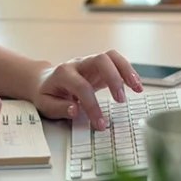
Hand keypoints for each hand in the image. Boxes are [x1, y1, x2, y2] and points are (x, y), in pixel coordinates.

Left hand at [29, 50, 143, 129]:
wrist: (43, 80)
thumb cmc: (46, 93)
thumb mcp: (45, 104)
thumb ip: (59, 108)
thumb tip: (75, 110)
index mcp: (63, 73)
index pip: (82, 87)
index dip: (93, 106)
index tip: (100, 124)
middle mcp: (78, 64)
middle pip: (101, 60)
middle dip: (114, 78)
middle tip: (121, 100)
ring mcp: (90, 63)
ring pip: (111, 56)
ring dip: (126, 70)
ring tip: (137, 87)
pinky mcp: (99, 67)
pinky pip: (116, 63)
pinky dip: (128, 72)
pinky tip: (136, 85)